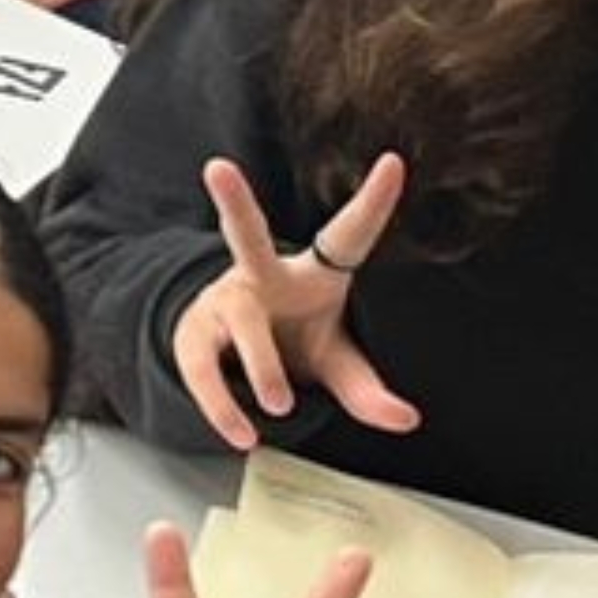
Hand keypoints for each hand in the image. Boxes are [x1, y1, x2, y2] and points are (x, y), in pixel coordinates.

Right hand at [167, 150, 423, 453]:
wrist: (237, 359)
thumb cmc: (293, 340)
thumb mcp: (335, 362)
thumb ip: (366, 390)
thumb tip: (405, 418)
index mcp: (309, 274)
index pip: (346, 236)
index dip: (372, 203)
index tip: (396, 164)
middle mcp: (259, 276)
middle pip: (245, 235)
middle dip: (233, 202)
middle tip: (217, 168)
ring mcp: (222, 302)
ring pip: (239, 322)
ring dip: (261, 362)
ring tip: (280, 406)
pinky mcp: (192, 336)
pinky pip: (202, 367)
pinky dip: (222, 404)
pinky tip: (240, 433)